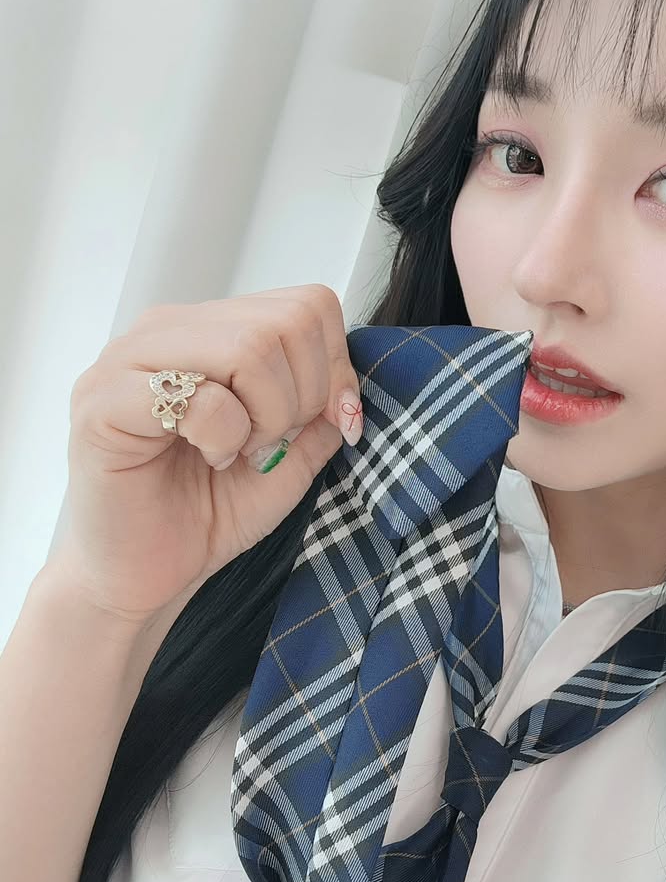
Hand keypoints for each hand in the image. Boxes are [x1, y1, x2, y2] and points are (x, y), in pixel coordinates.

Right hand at [50, 283, 363, 623]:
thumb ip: (321, 415)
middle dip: (302, 396)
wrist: (144, 576)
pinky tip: (207, 458)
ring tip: (237, 452)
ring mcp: (128, 360)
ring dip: (266, 416)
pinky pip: (200, 397)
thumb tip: (347, 391)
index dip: (334, 368)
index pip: (307, 305)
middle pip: (285, 321)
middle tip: (269, 444)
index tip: (322, 422)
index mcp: (211, 330)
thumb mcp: (290, 460)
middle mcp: (166, 330)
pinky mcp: (102, 403)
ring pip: (249, 347)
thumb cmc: (207, 513)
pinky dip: (224, 437)